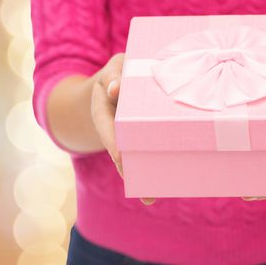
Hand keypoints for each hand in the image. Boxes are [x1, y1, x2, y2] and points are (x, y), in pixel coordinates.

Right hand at [90, 53, 155, 205]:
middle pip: (119, 150)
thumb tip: (117, 89)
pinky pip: (147, 152)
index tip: (119, 158)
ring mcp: (128, 136)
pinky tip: (161, 187)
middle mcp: (115, 127)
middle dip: (127, 167)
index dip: (113, 143)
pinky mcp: (143, 139)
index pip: (107, 128)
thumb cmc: (119, 72)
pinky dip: (154, 165)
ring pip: (133, 156)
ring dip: (141, 175)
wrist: (120, 80)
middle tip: (137, 184)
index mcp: (103, 110)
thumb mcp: (114, 67)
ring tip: (150, 197)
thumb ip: (113, 75)